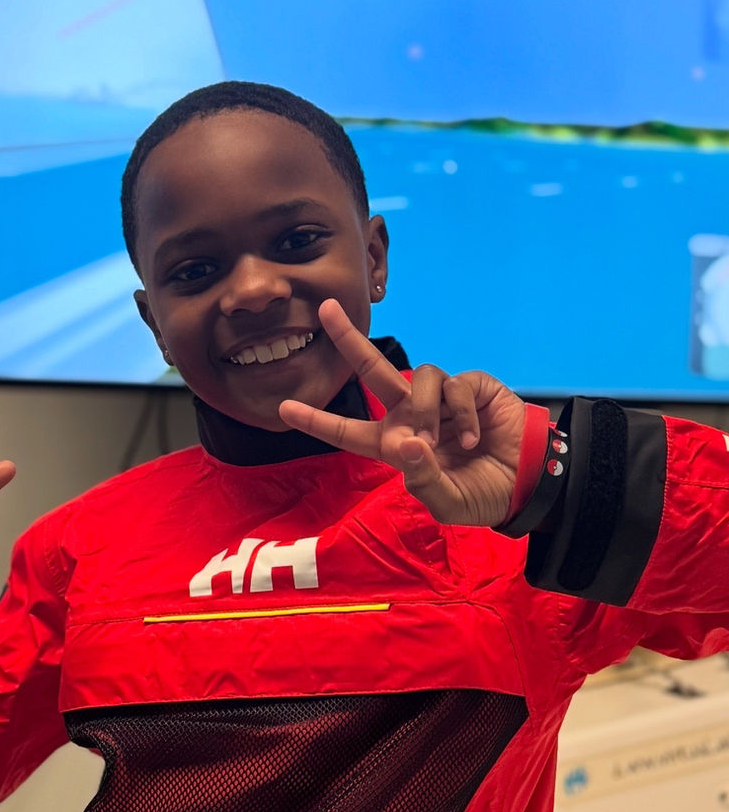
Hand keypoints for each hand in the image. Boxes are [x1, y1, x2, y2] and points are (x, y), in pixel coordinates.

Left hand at [278, 300, 525, 525]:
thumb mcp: (449, 503)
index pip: (349, 432)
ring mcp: (440, 398)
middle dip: (349, 340)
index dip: (318, 420)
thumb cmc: (483, 495)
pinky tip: (474, 437)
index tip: (284, 408)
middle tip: (324, 309)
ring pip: (417, 377)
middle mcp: (412, 415)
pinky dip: (462, 414)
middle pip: (372, 371)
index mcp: (396, 446)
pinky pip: (454, 386)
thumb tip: (410, 444)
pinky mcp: (470, 386)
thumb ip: (424, 480)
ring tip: (445, 443)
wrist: (527, 484)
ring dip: (427, 410)